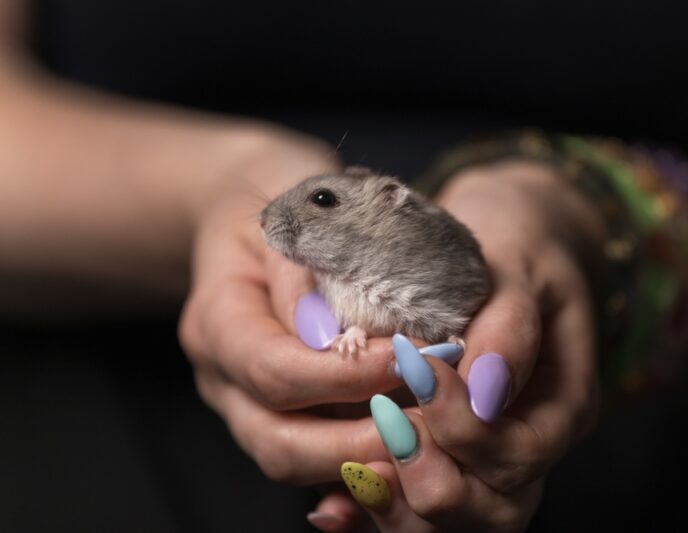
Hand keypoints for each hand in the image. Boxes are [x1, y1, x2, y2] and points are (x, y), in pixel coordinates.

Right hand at [179, 128, 400, 484]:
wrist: (253, 210)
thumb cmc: (279, 198)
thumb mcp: (291, 210)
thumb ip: (303, 272)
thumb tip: (331, 339)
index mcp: (215, 320)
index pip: (272, 371)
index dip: (343, 377)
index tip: (408, 360)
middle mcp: (221, 375)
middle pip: (277, 442)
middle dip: (358, 445)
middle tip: (430, 427)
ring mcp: (244, 402)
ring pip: (297, 461)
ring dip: (365, 459)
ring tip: (429, 438)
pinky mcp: (276, 413)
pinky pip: (316, 454)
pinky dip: (362, 457)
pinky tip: (409, 442)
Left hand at [314, 160, 602, 530]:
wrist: (503, 250)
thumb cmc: (517, 252)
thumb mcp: (524, 271)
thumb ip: (510, 328)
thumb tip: (484, 388)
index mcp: (562, 407)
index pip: (521, 454)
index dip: (467, 429)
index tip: (421, 374)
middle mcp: (527, 447)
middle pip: (492, 509)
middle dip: (434, 480)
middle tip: (387, 426)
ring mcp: (486, 460)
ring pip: (451, 521)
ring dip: (400, 507)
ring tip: (356, 474)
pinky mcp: (444, 457)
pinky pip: (411, 507)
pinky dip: (373, 509)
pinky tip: (333, 508)